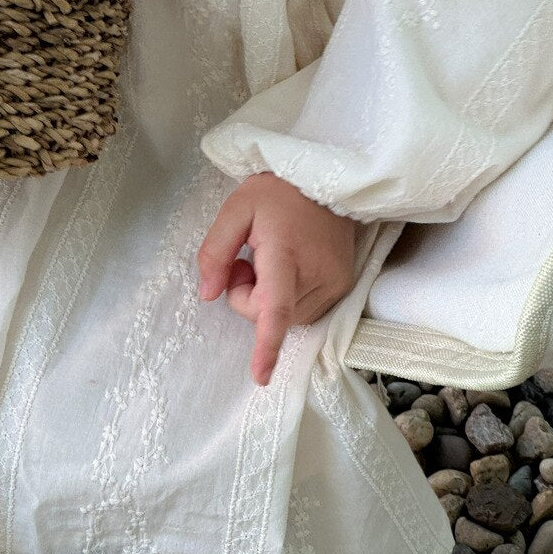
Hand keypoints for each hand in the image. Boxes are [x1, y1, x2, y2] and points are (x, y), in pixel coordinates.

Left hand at [197, 171, 356, 386]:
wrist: (325, 178)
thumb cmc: (277, 193)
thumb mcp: (235, 209)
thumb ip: (215, 252)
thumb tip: (208, 295)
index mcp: (285, 253)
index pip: (277, 307)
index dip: (267, 344)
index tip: (260, 376)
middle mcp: (317, 273)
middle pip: (271, 315)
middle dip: (249, 297)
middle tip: (247, 260)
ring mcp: (336, 282)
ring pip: (289, 317)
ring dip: (270, 299)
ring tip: (271, 259)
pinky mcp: (344, 285)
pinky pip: (306, 310)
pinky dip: (289, 298)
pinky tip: (290, 265)